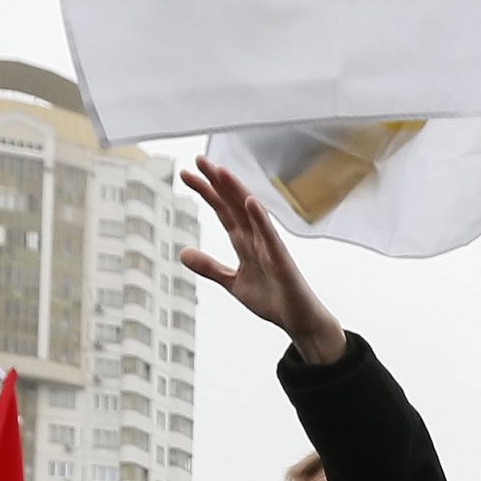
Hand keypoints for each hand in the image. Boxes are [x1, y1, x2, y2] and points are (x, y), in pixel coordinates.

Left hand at [178, 159, 347, 364]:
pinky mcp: (282, 261)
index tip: (187, 174)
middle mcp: (257, 238)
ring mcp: (270, 247)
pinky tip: (249, 201)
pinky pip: (270, 237)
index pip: (222, 210)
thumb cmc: (272, 299)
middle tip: (198, 159)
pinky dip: (260, 218)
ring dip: (236, 191)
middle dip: (217, 182)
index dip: (206, 191)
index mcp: (245, 242)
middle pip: (234, 204)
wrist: (298, 321)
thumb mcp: (233, 282)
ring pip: (251, 213)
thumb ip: (210, 267)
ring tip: (220, 171)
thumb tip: (182, 253)